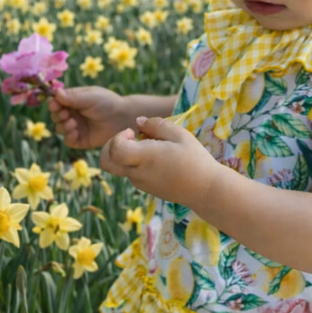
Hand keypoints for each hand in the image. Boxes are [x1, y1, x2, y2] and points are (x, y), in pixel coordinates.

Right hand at [47, 86, 129, 149]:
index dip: (53, 104)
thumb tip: (55, 94)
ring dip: (63, 125)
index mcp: (73, 101)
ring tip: (73, 122)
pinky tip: (75, 131)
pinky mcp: (81, 140)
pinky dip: (68, 136)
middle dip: (58, 115)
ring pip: (60, 128)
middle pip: (55, 116)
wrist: (122, 117)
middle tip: (65, 114)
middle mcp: (73, 114)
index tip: (55, 104)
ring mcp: (76, 127)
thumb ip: (72, 97)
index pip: (56, 102)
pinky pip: (68, 140)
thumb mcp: (89, 96)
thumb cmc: (107, 102)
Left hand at [99, 116, 220, 206]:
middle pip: (106, 162)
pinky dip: (137, 163)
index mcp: (145, 158)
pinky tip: (158, 158)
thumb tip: (138, 122)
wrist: (205, 190)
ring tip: (152, 148)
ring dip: (127, 154)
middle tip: (130, 140)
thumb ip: (157, 125)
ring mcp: (140, 184)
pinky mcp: (146, 188)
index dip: (118, 137)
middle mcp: (138, 173)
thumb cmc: (195, 159)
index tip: (133, 132)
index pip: (114, 149)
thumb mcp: (180, 135)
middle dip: (110, 147)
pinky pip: (132, 173)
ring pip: (119, 167)